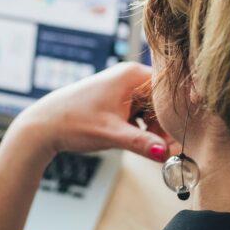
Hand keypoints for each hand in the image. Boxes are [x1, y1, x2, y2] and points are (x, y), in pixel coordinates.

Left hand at [11, 62, 173, 161]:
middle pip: (162, 100)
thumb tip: (166, 155)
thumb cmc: (74, 123)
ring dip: (155, 129)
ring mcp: (122, 88)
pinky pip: (139, 112)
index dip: (178, 112)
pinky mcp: (115, 100)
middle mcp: (129, 76)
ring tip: (156, 150)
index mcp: (131, 74)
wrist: (43, 126)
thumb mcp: (111, 134)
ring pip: (151, 108)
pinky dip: (143, 128)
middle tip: (171, 149)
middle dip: (166, 124)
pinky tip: (142, 144)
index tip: (185, 133)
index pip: (169, 89)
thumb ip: (141, 143)